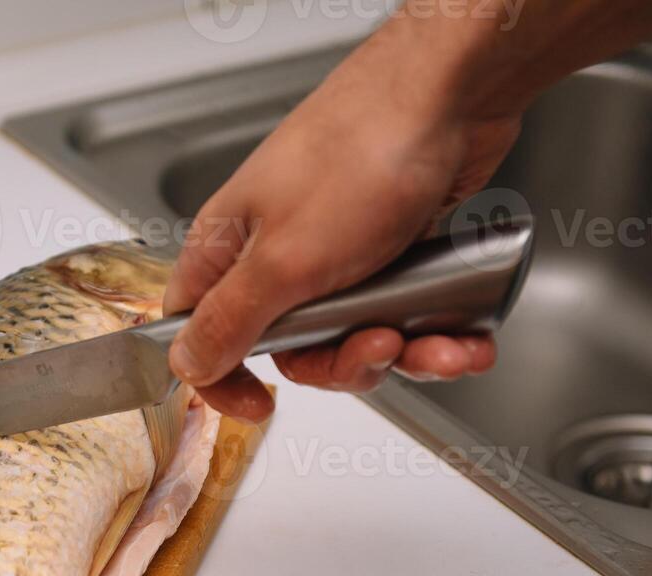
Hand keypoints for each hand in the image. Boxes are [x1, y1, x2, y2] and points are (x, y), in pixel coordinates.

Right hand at [162, 22, 516, 416]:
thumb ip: (229, 323)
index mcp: (231, 254)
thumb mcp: (282, 262)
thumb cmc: (360, 155)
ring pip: (358, 338)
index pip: (201, 336)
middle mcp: (279, 256)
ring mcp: (339, 253)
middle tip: (380, 345)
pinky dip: (440, 336)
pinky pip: (407, 317)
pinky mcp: (394, 251)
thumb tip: (185, 366)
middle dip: (347, 365)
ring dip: (407, 355)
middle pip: (295, 351)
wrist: (453, 94)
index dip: (226, 380)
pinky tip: (466, 338)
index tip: (263, 405)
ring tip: (440, 343)